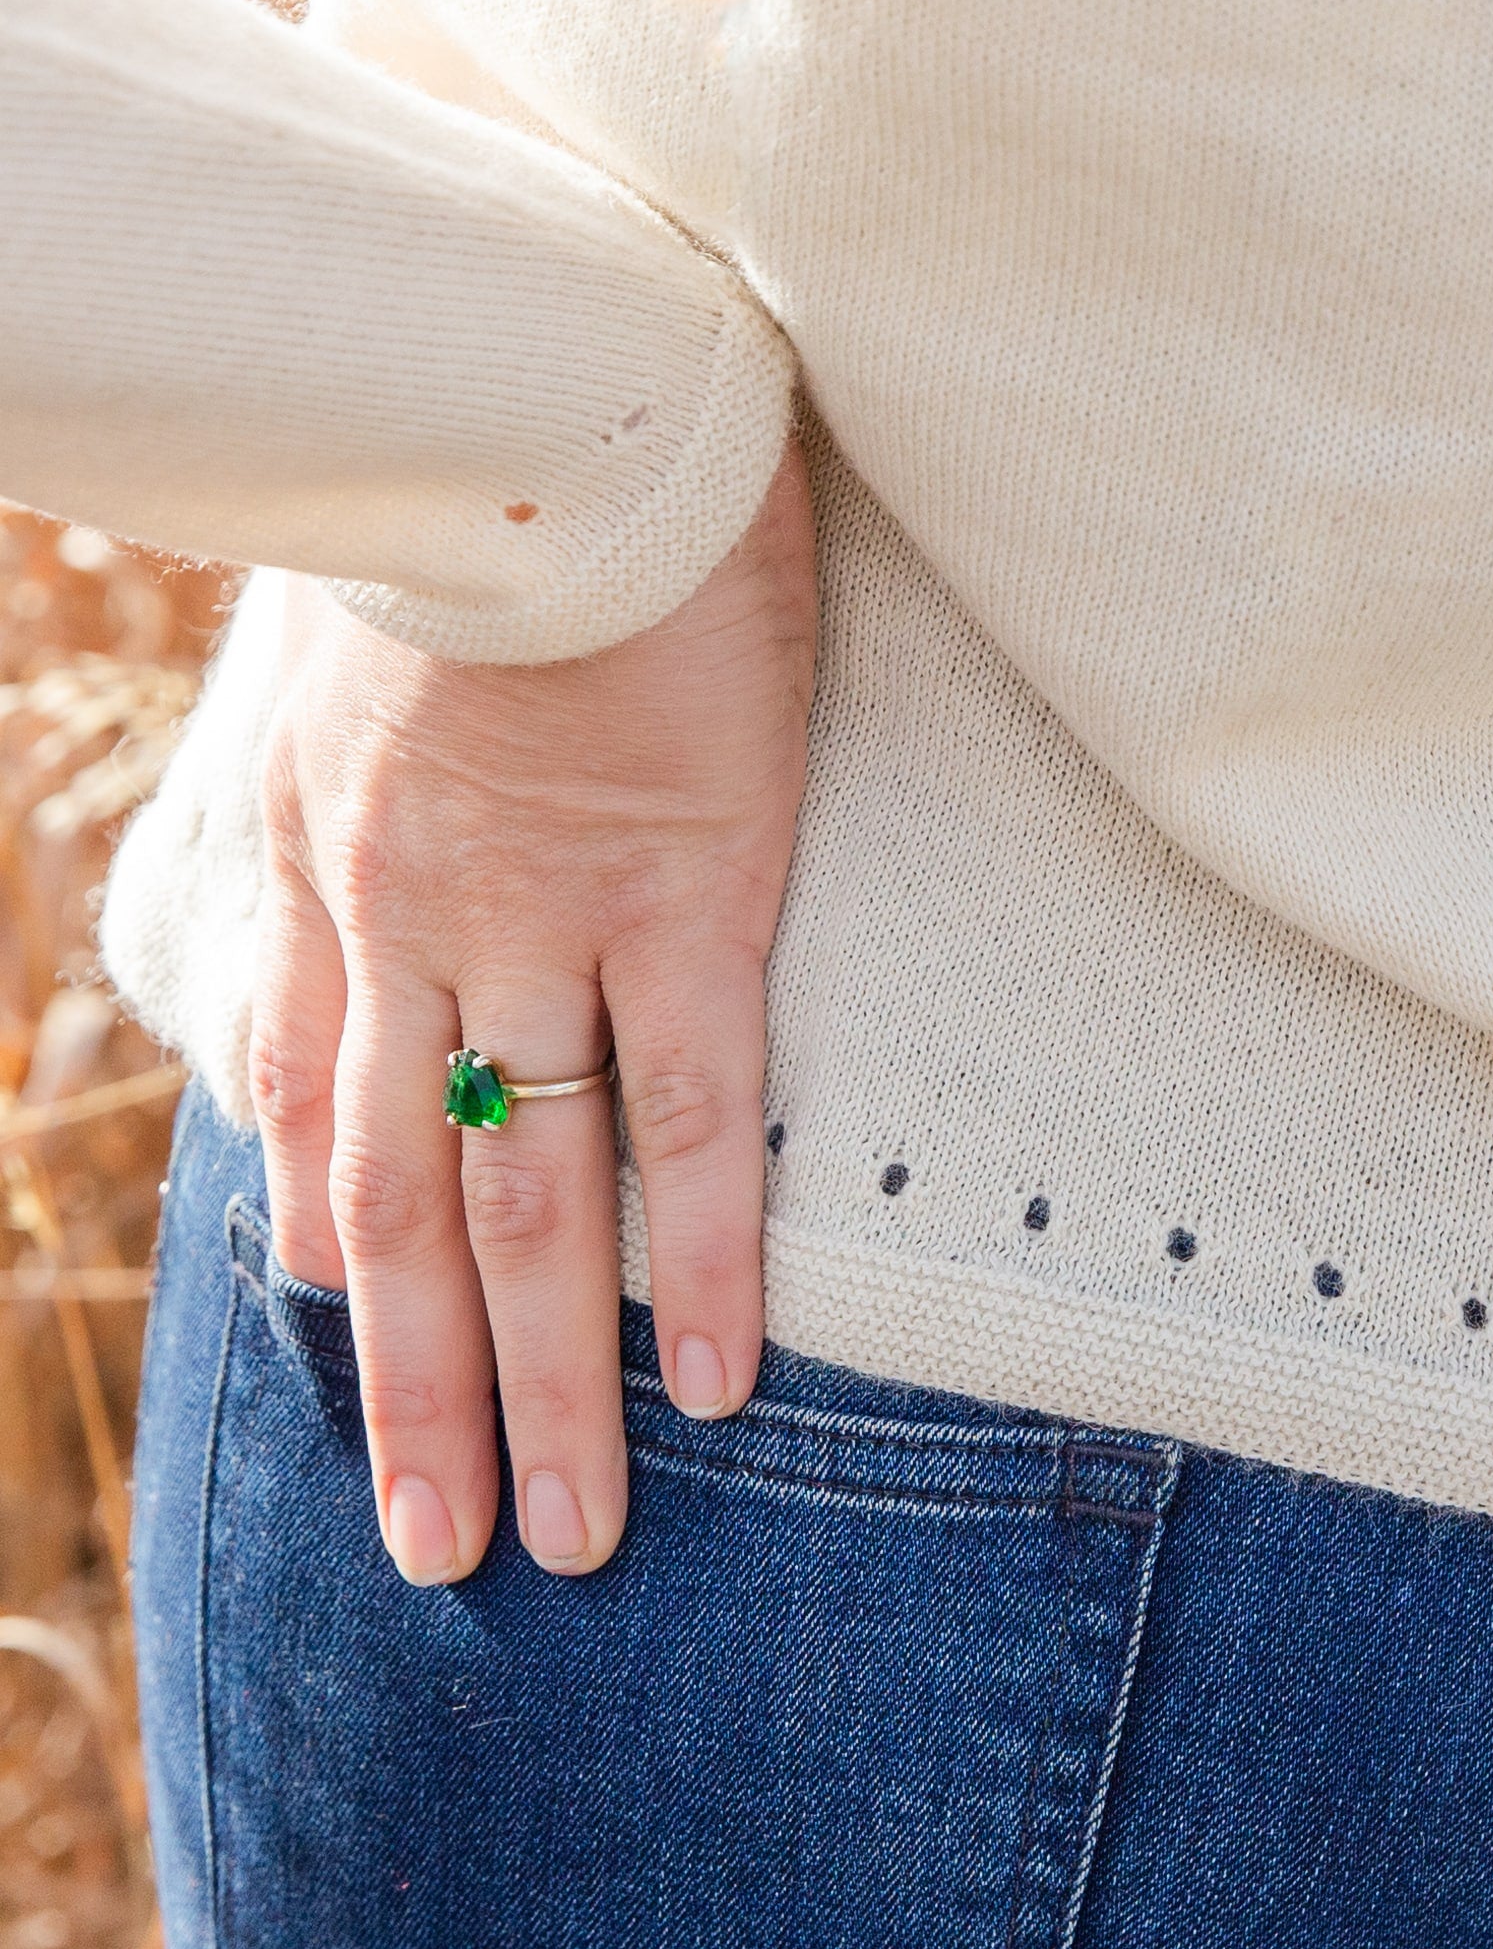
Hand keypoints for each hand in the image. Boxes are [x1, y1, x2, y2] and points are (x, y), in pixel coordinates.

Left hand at [248, 440, 815, 1582]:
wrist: (559, 400)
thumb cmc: (479, 506)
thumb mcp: (345, 663)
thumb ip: (339, 801)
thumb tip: (336, 919)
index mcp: (332, 869)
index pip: (321, 1113)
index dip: (343, 1260)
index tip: (367, 1364)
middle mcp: (414, 927)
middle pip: (411, 1207)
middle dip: (421, 1391)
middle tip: (444, 1547)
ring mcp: (547, 922)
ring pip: (530, 1195)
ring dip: (540, 1380)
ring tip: (562, 1529)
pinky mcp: (689, 891)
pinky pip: (689, 1107)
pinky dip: (697, 1254)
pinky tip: (714, 1375)